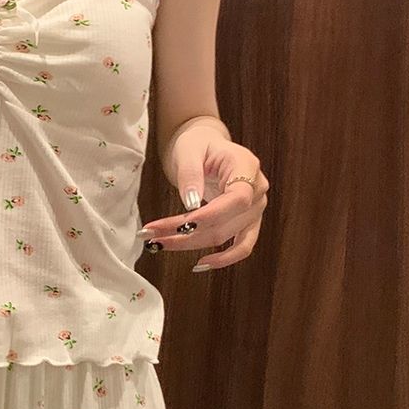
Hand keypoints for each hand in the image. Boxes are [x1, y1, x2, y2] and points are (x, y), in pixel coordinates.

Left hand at [141, 125, 268, 270]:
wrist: (205, 146)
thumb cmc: (197, 144)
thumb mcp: (188, 150)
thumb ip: (190, 174)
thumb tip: (190, 205)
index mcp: (247, 167)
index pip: (237, 198)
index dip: (210, 215)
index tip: (181, 224)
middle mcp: (258, 190)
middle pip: (226, 222)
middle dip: (186, 233)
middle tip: (150, 235)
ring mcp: (256, 209)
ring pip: (227, 237)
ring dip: (192, 245)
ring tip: (160, 244)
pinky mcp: (247, 222)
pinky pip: (242, 247)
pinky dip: (223, 259)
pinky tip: (199, 264)